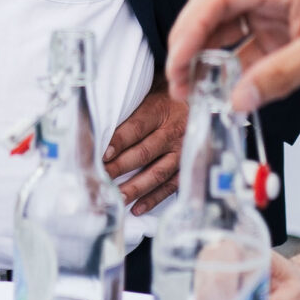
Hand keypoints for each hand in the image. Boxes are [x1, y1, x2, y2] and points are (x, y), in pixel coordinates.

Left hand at [104, 84, 185, 214]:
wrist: (200, 100)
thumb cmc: (166, 97)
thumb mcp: (150, 92)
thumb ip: (130, 108)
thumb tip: (99, 126)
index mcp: (160, 110)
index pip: (136, 128)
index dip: (118, 142)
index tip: (101, 154)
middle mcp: (173, 132)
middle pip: (144, 152)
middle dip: (119, 167)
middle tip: (101, 179)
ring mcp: (183, 152)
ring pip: (157, 173)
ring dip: (135, 188)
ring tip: (116, 198)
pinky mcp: (188, 167)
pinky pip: (171, 186)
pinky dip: (154, 199)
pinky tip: (137, 208)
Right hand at [166, 0, 299, 115]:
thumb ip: (279, 76)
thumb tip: (238, 99)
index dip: (191, 27)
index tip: (178, 60)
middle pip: (215, 13)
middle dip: (192, 46)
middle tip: (179, 82)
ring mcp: (277, 13)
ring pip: (228, 33)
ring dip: (209, 61)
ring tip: (195, 92)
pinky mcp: (284, 33)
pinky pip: (248, 50)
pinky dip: (234, 70)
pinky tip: (226, 91)